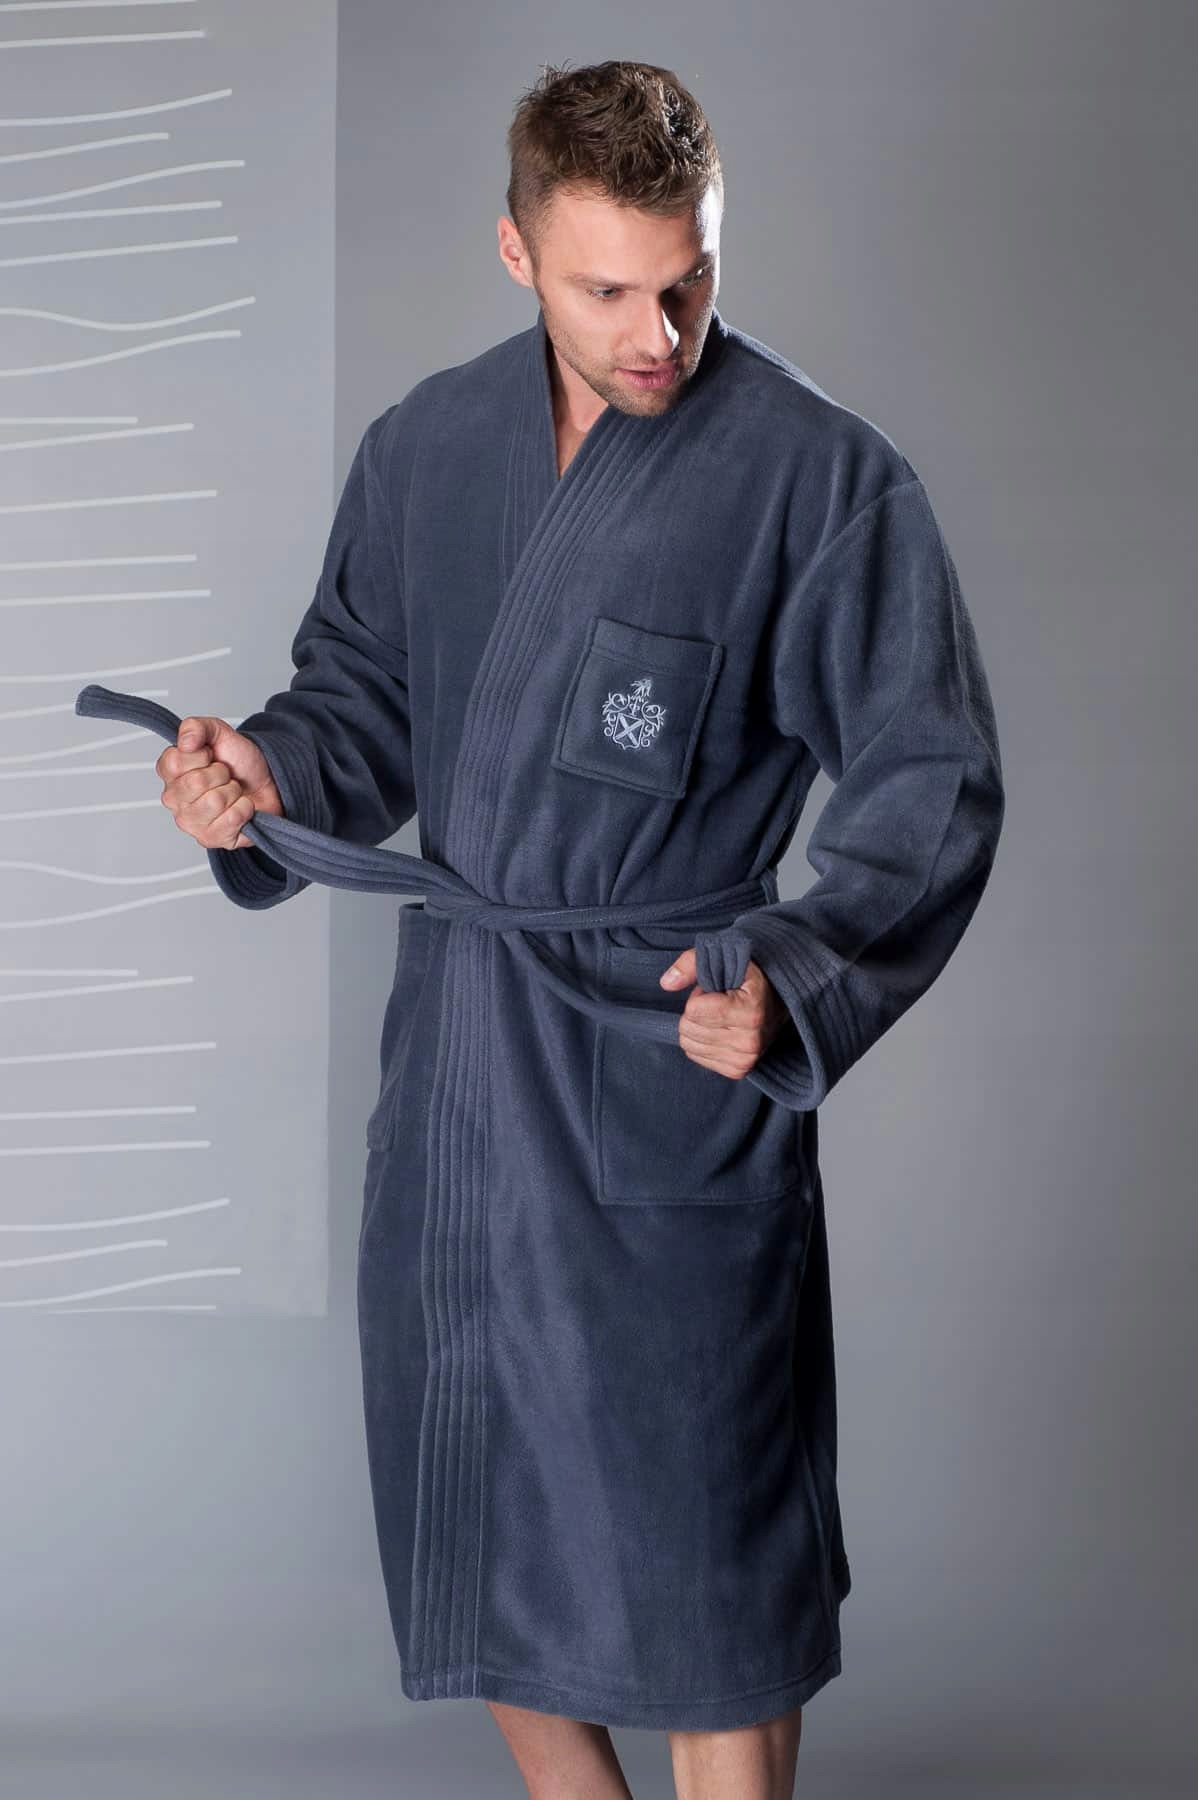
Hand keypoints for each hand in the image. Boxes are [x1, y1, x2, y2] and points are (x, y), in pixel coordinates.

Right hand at [154, 715, 283, 850]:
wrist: (267, 782)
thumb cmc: (239, 762)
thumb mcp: (219, 733)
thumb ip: (197, 727)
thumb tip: (185, 740)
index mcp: (170, 773)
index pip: (176, 762)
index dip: (202, 755)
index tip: (210, 757)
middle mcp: (175, 800)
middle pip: (196, 783)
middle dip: (221, 774)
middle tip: (226, 776)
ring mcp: (191, 822)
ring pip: (214, 802)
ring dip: (234, 792)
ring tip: (233, 791)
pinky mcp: (210, 839)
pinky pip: (230, 820)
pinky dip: (244, 809)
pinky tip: (241, 807)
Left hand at [659, 948, 789, 1079]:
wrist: (779, 1002)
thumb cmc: (747, 978)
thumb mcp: (724, 957)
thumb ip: (691, 963)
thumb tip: (666, 983)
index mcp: (750, 1012)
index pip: (694, 1010)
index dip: (699, 995)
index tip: (718, 991)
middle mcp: (749, 1040)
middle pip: (687, 1028)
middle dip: (696, 1011)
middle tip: (717, 1003)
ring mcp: (744, 1059)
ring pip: (688, 1043)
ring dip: (697, 1026)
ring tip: (719, 1016)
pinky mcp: (737, 1070)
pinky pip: (695, 1055)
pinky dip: (700, 1041)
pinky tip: (719, 1030)